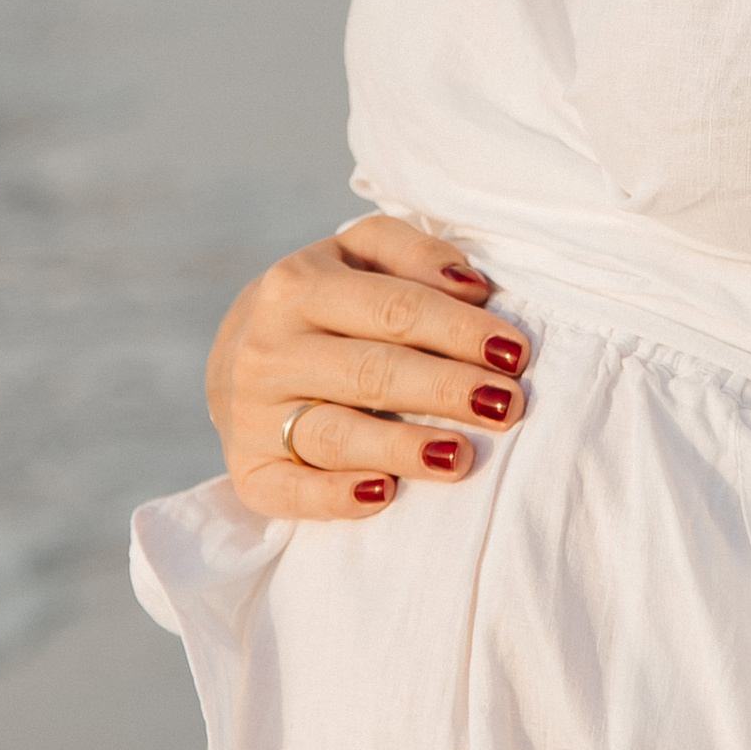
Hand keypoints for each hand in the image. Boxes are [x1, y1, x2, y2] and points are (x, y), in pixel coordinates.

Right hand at [208, 216, 529, 521]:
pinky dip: (334, 497)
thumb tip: (472, 286)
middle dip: (445, 389)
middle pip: (370, 372)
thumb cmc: (325, 305)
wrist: (236, 357)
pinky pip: (290, 492)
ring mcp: (252, 414)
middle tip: (507, 405)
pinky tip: (383, 495)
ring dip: (401, 447)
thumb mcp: (358, 255)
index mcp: (297, 284)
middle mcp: (269, 349)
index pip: (392, 309)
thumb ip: (413, 252)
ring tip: (461, 456)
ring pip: (334, 434)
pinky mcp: (249, 471)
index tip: (514, 353)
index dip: (458, 330)